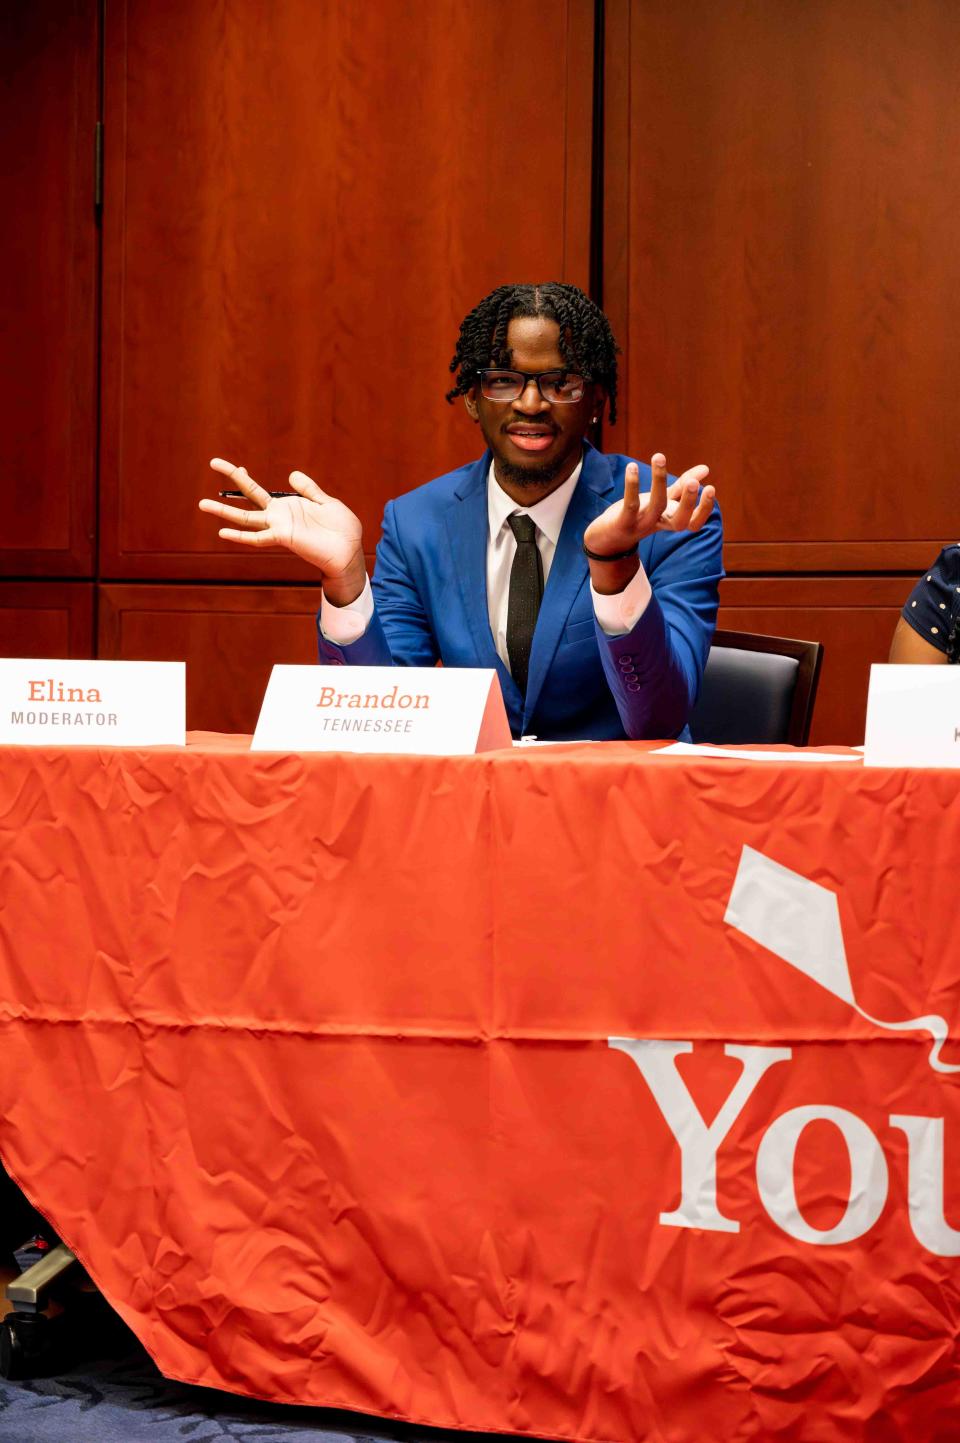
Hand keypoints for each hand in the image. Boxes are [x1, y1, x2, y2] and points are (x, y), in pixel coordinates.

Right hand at [199, 458, 366, 602]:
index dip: (246, 478)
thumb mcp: (326, 502)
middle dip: (232, 478)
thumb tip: (292, 474)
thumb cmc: (342, 529)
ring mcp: (278, 527)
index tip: (235, 466)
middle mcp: (279, 517)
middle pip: (248, 496)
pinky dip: (240, 536)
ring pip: (245, 518)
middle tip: (212, 462)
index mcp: (288, 507)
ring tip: (202, 504)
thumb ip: (309, 490)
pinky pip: (257, 538)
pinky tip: (222, 532)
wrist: (350, 550)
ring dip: (224, 511)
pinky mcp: (283, 538)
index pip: (260, 492)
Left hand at [583, 454, 714, 556]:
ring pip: (655, 506)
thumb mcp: (662, 501)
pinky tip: (631, 466)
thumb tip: (706, 468)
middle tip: (695, 483)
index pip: (693, 522)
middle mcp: (658, 524)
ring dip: (659, 481)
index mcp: (670, 520)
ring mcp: (641, 525)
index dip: (703, 509)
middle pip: (679, 521)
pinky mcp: (622, 522)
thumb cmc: (639, 515)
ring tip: (659, 456)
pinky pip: (629, 504)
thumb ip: (682, 487)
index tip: (711, 488)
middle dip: (688, 502)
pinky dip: (631, 485)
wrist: (606, 538)